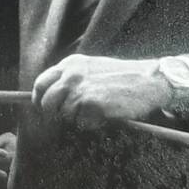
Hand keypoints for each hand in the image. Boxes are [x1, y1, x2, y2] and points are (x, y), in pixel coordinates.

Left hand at [31, 54, 170, 127]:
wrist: (149, 81)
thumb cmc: (123, 77)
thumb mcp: (92, 68)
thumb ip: (72, 78)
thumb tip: (52, 96)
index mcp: (70, 64)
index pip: (41, 82)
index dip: (39, 99)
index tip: (42, 109)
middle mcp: (71, 75)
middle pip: (46, 102)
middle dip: (53, 114)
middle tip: (66, 119)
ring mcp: (80, 89)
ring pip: (64, 115)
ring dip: (78, 119)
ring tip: (96, 111)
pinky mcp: (91, 104)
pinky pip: (82, 123)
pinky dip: (92, 124)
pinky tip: (106, 115)